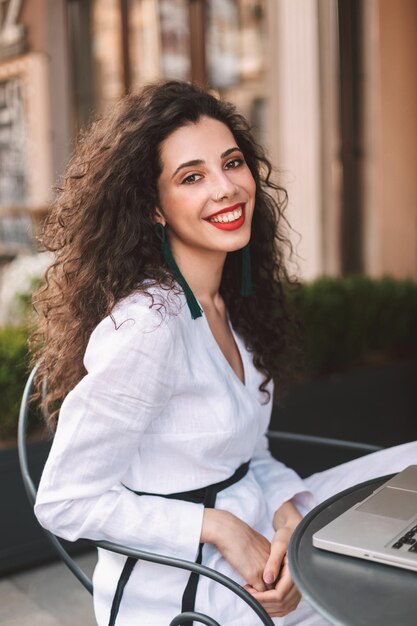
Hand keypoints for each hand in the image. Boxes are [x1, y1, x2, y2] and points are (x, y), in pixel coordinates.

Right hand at [202, 509, 270, 591]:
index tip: (264, 583)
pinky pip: (259, 594)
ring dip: (263, 595)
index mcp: (273, 553)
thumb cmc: (238, 533)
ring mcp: (264, 569)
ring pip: (270, 591)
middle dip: (270, 590)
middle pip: (277, 583)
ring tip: (253, 594)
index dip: (273, 580)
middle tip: (261, 593)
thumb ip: (262, 553)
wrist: (230, 531)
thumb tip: (257, 561)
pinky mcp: (254, 575)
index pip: (279, 573)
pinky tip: (248, 592)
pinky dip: (255, 596)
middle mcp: (272, 562)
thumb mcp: (257, 541)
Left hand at [243, 499, 302, 616]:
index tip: (250, 594)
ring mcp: (297, 587)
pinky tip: (262, 598)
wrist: (293, 532)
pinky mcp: (294, 587)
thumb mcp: (278, 545)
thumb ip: (273, 562)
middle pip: (282, 604)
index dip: (264, 598)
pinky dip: (274, 605)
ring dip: (268, 607)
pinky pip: (286, 603)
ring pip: (284, 607)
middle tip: (249, 596)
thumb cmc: (286, 536)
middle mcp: (298, 582)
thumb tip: (267, 579)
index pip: (279, 595)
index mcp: (295, 573)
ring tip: (253, 597)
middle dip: (264, 604)